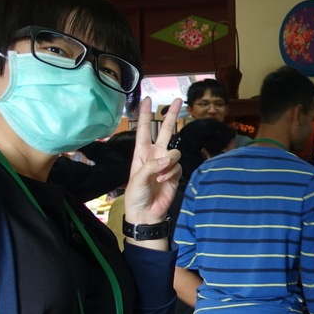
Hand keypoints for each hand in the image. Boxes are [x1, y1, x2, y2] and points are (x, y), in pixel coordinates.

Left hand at [122, 97, 182, 225]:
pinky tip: (164, 182)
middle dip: (170, 115)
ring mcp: (166, 164)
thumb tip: (167, 158)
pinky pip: (178, 166)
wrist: (146, 213)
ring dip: (168, 163)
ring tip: (160, 177)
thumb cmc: (136, 196)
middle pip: (164, 130)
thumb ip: (152, 166)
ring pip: (174, 152)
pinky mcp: (175, 173)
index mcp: (141, 152)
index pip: (143, 128)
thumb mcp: (137, 179)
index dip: (144, 114)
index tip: (147, 99)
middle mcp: (155, 154)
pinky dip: (172, 174)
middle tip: (177, 100)